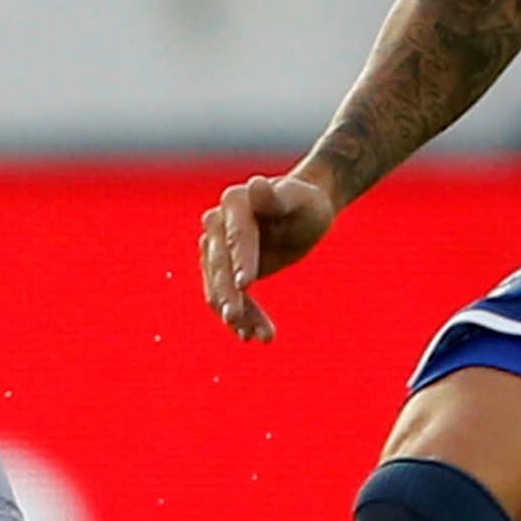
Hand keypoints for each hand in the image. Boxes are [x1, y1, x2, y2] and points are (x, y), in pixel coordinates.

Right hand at [198, 171, 337, 340]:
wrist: (301, 214)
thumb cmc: (304, 204)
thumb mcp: (299, 200)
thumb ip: (276, 198)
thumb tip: (257, 185)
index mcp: (235, 202)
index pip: (237, 234)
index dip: (241, 258)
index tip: (247, 284)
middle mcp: (217, 223)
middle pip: (219, 263)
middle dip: (228, 292)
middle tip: (235, 318)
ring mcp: (216, 247)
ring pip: (218, 286)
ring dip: (235, 312)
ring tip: (257, 335)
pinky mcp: (222, 269)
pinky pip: (226, 296)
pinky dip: (239, 317)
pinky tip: (253, 335)